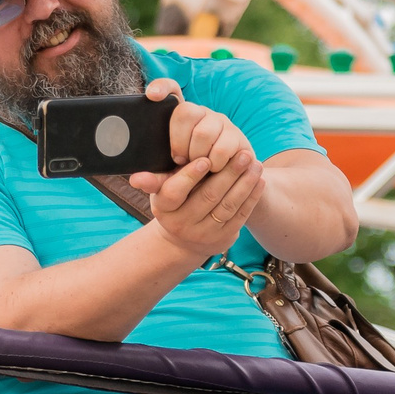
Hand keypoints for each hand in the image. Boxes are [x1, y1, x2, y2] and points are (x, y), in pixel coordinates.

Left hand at [132, 77, 257, 184]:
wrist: (225, 185)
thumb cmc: (192, 175)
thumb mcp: (171, 177)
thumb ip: (155, 178)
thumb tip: (135, 180)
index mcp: (180, 117)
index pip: (171, 89)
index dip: (162, 87)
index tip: (152, 96)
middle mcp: (200, 113)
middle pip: (186, 112)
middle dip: (179, 141)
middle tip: (180, 159)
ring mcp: (220, 121)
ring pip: (204, 131)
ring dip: (197, 155)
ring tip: (197, 165)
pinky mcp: (237, 135)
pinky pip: (222, 147)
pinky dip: (215, 163)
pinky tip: (214, 167)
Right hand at [145, 156, 264, 259]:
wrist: (183, 240)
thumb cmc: (173, 203)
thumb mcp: (160, 192)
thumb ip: (154, 180)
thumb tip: (135, 178)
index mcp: (165, 210)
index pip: (176, 191)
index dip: (191, 175)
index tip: (207, 157)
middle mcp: (183, 225)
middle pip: (208, 196)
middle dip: (229, 173)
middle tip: (243, 153)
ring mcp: (204, 234)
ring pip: (228, 206)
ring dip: (244, 183)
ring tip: (255, 164)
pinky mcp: (224, 239)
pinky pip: (240, 216)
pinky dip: (252, 197)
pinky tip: (259, 180)